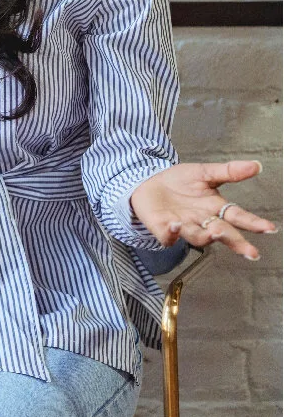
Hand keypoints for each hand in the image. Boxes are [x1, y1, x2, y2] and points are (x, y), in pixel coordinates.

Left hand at [130, 160, 276, 259]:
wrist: (148, 182)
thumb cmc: (179, 181)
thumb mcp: (204, 172)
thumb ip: (229, 172)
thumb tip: (256, 165)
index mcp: (216, 208)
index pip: (238, 217)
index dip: (253, 223)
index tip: (268, 228)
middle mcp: (203, 221)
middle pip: (222, 233)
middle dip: (236, 242)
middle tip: (249, 251)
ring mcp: (184, 227)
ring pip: (198, 237)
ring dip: (206, 236)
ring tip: (215, 232)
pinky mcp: (163, 229)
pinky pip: (168, 236)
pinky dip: (172, 233)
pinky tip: (176, 225)